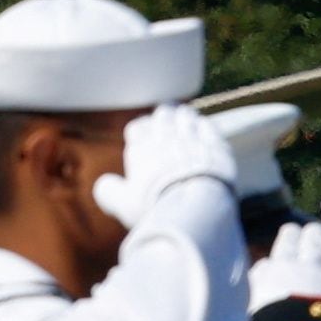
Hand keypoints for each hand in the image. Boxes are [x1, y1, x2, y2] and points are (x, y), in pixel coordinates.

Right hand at [92, 102, 237, 227]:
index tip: (143, 136)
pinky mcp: (216, 145)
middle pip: (162, 115)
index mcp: (141, 147)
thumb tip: (104, 184)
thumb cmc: (155, 204)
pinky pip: (209, 126)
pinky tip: (205, 129)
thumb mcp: (123, 203)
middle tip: (166, 118)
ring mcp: (193, 138)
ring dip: (184, 116)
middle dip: (163, 117)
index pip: (137, 128)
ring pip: (186, 116)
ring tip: (185, 118)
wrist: (195, 205)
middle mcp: (166, 137)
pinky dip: (204, 125)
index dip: (140, 131)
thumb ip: (109, 191)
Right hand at [249, 220, 320, 310]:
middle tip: (315, 230)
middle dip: (314, 233)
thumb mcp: (252, 298)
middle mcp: (307, 267)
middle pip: (313, 240)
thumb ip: (258, 279)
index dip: (291, 232)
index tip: (292, 230)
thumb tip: (265, 265)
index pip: (288, 240)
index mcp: (280, 266)